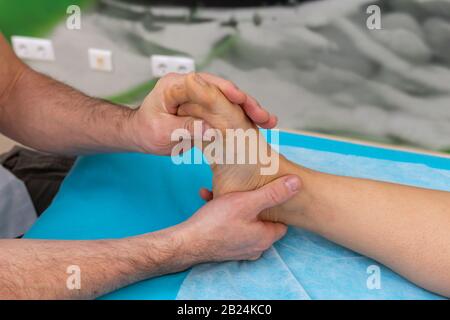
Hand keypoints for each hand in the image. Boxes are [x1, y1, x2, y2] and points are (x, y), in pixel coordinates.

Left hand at [130, 72, 277, 154]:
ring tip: (268, 122)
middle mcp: (191, 87)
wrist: (139, 134)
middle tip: (264, 117)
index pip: (206, 84)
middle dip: (246, 103)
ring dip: (249, 111)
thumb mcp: (161, 132)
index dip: (227, 92)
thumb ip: (185, 129)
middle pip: (223, 90)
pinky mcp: (205, 108)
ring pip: (229, 101)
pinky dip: (241, 118)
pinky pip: (226, 111)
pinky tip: (257, 126)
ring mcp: (200, 97)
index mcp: (176, 85)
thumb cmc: (145, 130)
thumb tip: (212, 130)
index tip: (241, 101)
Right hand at [178, 175, 300, 261]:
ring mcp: (240, 248)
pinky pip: (228, 225)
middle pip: (260, 219)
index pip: (282, 220)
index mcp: (265, 237)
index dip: (276, 204)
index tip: (267, 190)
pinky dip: (221, 212)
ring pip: (242, 220)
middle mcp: (255, 247)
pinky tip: (208, 199)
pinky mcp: (225, 246)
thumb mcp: (247, 202)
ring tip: (219, 191)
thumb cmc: (216, 223)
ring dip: (232, 204)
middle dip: (249, 201)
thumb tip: (297, 183)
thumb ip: (273, 193)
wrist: (186, 242)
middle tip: (241, 188)